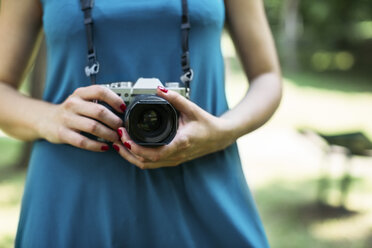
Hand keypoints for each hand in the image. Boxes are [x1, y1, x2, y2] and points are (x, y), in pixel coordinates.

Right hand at [39, 85, 125, 150]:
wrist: (46, 120)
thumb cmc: (72, 111)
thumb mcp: (82, 101)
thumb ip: (98, 102)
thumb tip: (123, 110)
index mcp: (80, 93)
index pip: (100, 91)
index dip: (114, 99)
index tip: (123, 108)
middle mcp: (73, 104)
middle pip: (99, 111)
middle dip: (114, 121)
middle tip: (122, 128)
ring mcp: (66, 119)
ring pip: (93, 127)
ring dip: (108, 134)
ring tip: (116, 138)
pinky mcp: (62, 133)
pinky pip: (83, 141)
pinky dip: (96, 145)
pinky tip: (104, 147)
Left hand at [113, 87, 235, 168]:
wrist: (219, 138)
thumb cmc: (207, 124)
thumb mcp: (192, 109)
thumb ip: (176, 98)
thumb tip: (160, 89)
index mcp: (180, 143)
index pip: (153, 153)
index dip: (135, 147)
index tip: (124, 135)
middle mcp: (175, 155)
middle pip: (144, 162)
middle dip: (127, 152)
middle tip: (116, 138)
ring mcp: (173, 160)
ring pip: (146, 165)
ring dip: (131, 157)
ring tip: (119, 144)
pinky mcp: (172, 160)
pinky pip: (151, 163)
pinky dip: (138, 158)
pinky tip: (131, 149)